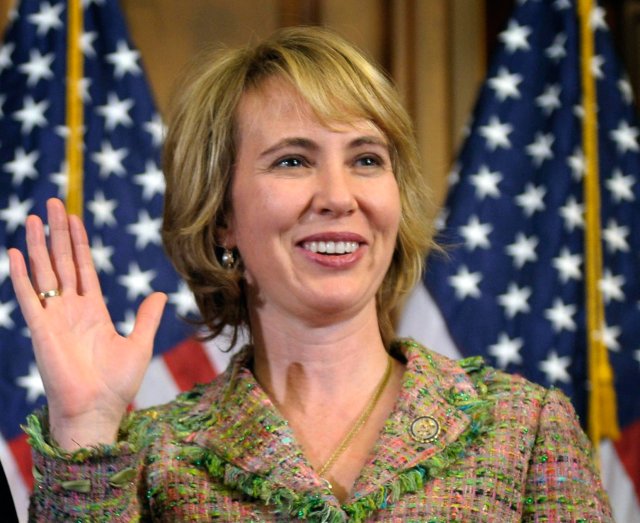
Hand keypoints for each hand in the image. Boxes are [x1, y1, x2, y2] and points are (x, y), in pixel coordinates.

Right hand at [9, 198, 166, 449]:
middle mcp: (71, 309)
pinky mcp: (41, 330)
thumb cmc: (117, 384)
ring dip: (39, 245)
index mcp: (93, 310)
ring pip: (45, 272)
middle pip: (62, 262)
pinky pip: (28, 297)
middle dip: (58, 233)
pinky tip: (15, 253)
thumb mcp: (139, 343)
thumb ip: (147, 317)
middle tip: (52, 204)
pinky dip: (21, 275)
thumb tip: (160, 294)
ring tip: (34, 218)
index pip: (83, 268)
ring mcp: (54, 318)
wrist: (98, 410)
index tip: (73, 218)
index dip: (78, 243)